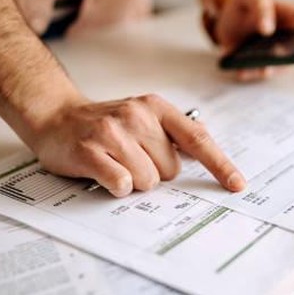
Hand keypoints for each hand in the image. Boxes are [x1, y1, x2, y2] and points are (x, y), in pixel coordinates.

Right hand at [29, 94, 245, 196]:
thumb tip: (206, 136)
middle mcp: (137, 115)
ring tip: (116, 163)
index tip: (237, 184)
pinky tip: (104, 172)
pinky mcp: (91, 151)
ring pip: (148, 180)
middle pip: (171, 169)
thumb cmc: (105, 122)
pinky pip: (122, 184)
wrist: (56, 117)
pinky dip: (117, 186)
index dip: (220, 164)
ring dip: (134, 181)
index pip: (198, 139)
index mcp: (156, 108)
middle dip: (155, 172)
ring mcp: (113, 132)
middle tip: (131, 158)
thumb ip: (175, 128)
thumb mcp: (144, 115)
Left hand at [213, 0, 293, 81]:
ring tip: (266, 66)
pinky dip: (249, 72)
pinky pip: (256, 73)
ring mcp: (275, 55)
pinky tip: (242, 69)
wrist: (223, 17)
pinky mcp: (257, 65)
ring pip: (279, 66)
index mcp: (290, 17)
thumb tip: (267, 27)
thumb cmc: (243, 4)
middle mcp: (288, 39)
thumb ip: (259, 5)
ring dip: (273, 67)